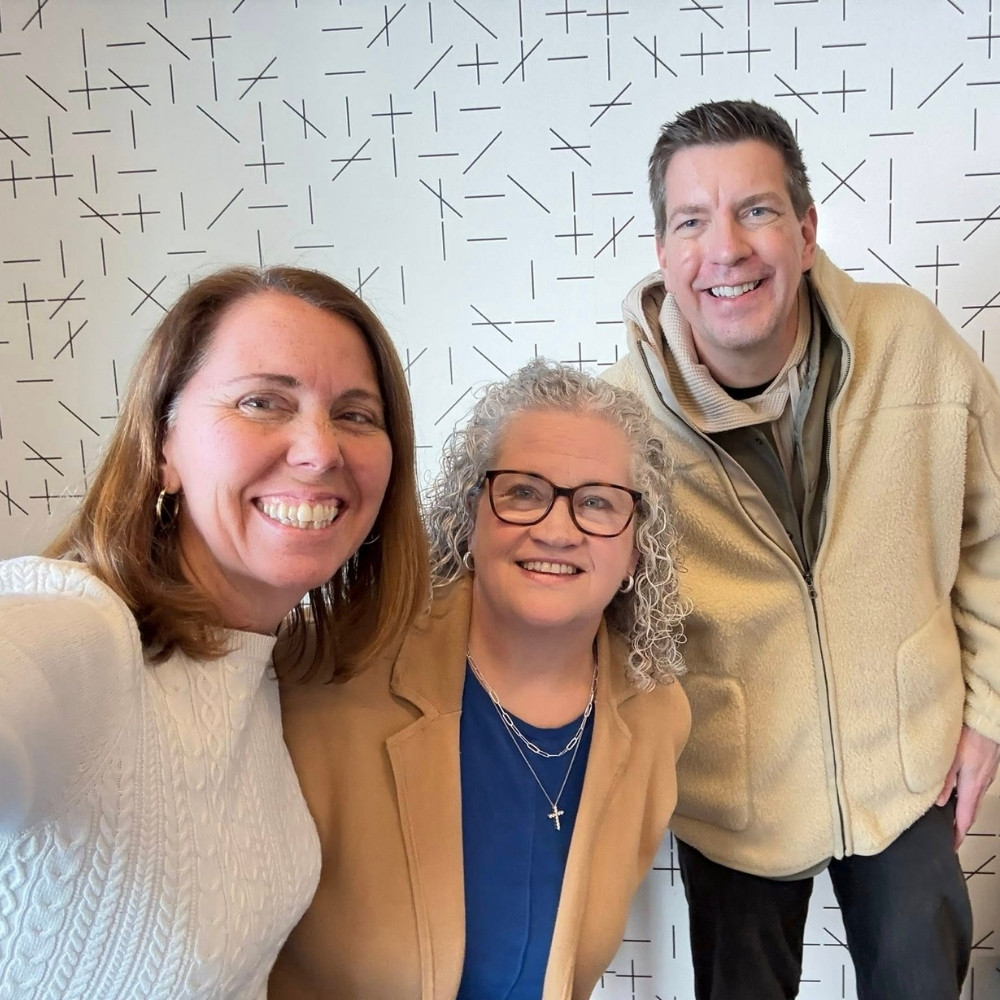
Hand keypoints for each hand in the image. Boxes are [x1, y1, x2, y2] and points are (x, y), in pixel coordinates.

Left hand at [936, 725, 999, 847]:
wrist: (987, 716)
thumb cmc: (970, 733)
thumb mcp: (951, 757)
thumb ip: (944, 780)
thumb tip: (939, 802)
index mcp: (972, 784)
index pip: (966, 817)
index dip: (959, 833)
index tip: (952, 846)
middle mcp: (981, 783)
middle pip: (971, 810)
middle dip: (961, 825)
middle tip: (951, 835)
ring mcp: (986, 774)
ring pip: (974, 798)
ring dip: (964, 810)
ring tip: (952, 817)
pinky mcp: (986, 765)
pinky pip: (976, 786)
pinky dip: (968, 795)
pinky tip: (958, 791)